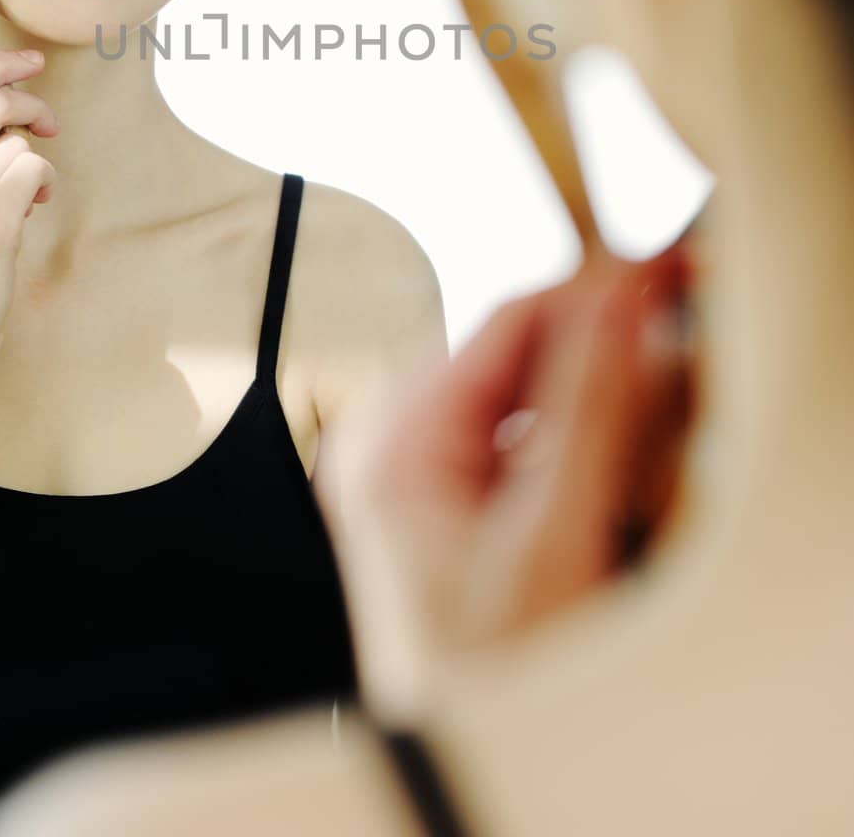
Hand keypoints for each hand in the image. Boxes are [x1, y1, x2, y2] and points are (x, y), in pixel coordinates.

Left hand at [313, 242, 696, 723]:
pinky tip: (600, 445)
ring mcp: (402, 472)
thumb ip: (589, 409)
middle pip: (508, 350)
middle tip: (667, 334)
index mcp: (394, 440)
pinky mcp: (429, 502)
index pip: (507, 321)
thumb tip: (617, 305)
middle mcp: (384, 441)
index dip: (595, 294)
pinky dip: (561, 427)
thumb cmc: (491, 682)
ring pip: (512, 388)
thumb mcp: (553, 536)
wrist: (460, 769)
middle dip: (591, 341)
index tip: (664, 280)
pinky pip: (504, 431)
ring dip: (580, 384)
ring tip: (642, 391)